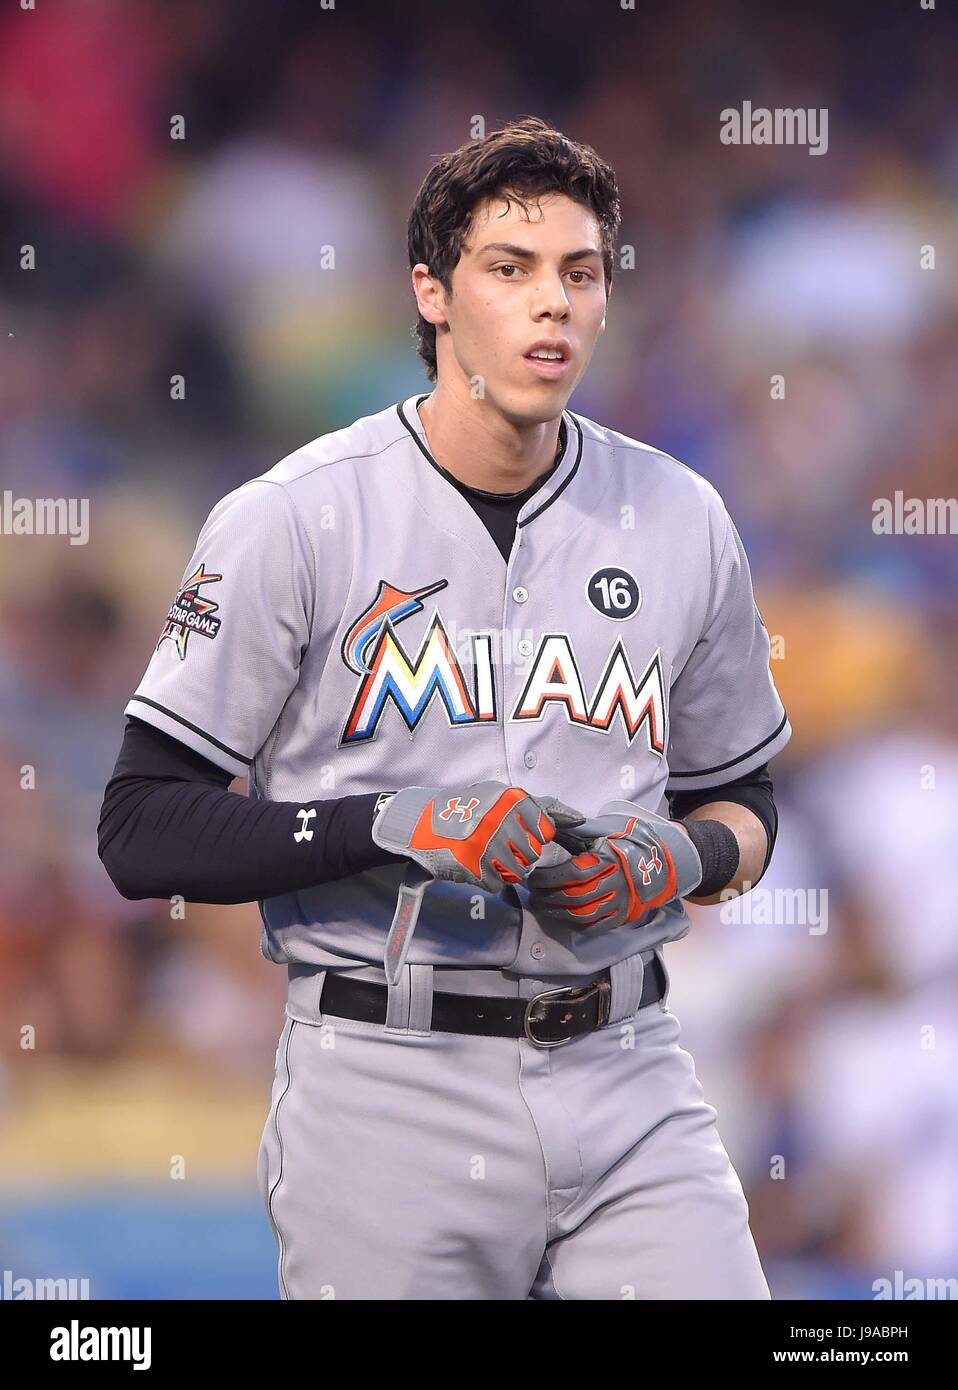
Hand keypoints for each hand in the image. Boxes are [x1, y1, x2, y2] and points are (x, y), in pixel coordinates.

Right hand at [371, 780, 585, 893]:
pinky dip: (486, 879)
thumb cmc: (466, 808)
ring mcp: (488, 842)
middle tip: (496, 847)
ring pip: (517, 872)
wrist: (420, 823)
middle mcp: (503, 819)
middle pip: (532, 854)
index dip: (533, 837)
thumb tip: (576, 818)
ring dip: (503, 869)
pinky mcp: (473, 864)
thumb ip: (538, 806)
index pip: (545, 831)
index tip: (517, 834)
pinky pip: (495, 883)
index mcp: (513, 800)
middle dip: (517, 855)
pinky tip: (473, 865)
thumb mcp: (500, 796)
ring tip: (485, 857)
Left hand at [526, 804, 702, 934]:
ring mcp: (619, 902)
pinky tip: (561, 917)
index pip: (573, 873)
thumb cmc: (619, 845)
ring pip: (583, 914)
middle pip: (575, 896)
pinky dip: (574, 924)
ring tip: (541, 906)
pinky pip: (595, 927)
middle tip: (533, 894)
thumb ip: (574, 830)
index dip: (549, 878)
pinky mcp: (621, 917)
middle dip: (548, 897)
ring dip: (557, 913)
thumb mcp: (599, 832)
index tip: (532, 877)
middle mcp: (615, 883)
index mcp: (608, 860)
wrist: (655, 863)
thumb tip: (546, 823)